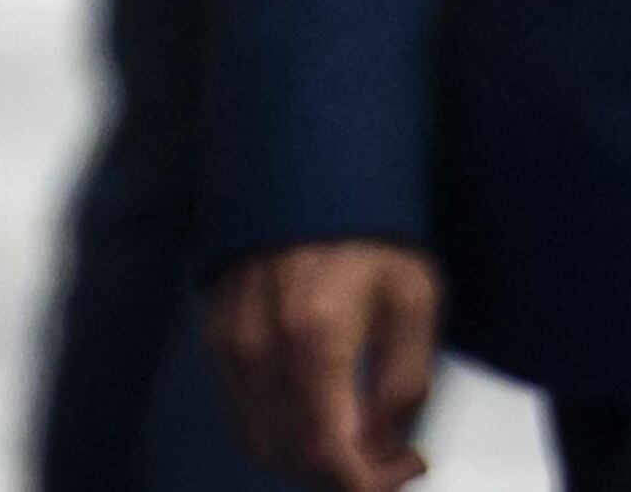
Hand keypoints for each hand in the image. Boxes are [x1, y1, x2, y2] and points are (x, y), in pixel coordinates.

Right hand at [206, 239, 443, 491]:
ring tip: (356, 436)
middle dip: (346, 472)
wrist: (308, 171)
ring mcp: (229, 340)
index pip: (331, 455)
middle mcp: (261, 345)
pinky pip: (238, 411)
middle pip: (293, 457)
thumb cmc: (367, 228)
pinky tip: (316, 412)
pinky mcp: (215, 332)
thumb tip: (386, 446)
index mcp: (315, 338)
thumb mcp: (415, 302)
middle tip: (389, 455)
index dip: (372, 482)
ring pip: (260, 441)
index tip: (406, 466)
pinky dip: (278, 431)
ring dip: (309, 458)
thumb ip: (405, 387)